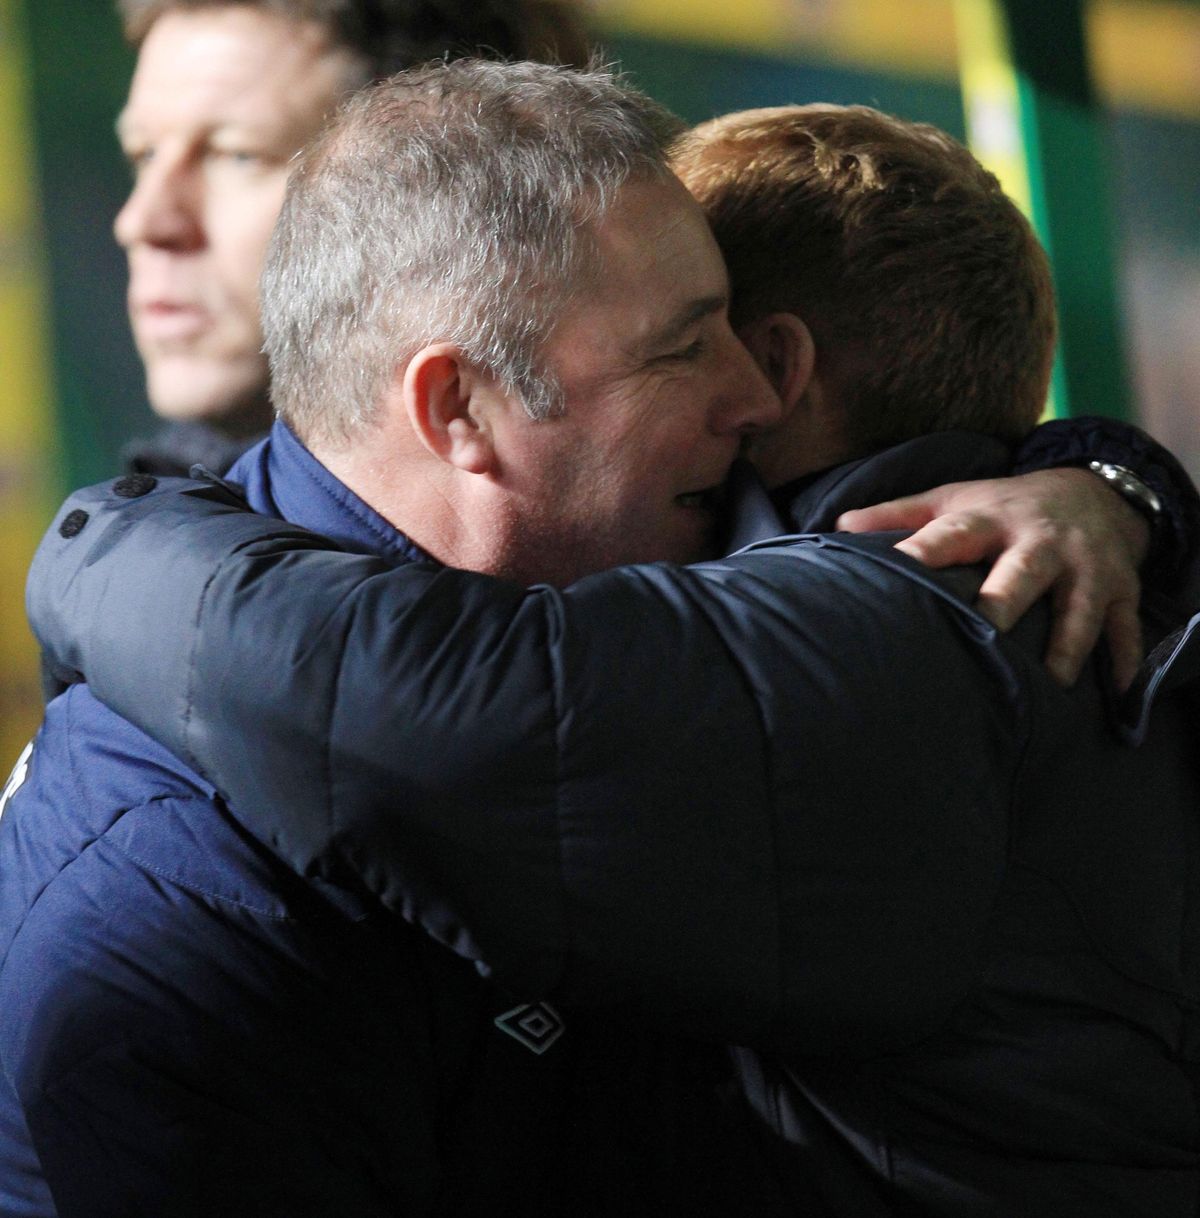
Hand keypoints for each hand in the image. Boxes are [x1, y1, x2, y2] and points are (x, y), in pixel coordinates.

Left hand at [836, 468, 1150, 689]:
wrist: (1098, 489)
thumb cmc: (1004, 505)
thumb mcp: (953, 499)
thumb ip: (897, 514)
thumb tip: (838, 525)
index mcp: (990, 520)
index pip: (950, 538)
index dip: (923, 555)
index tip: (897, 576)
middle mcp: (1040, 543)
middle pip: (1020, 577)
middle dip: (1002, 605)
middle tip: (982, 635)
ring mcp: (1086, 569)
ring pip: (1077, 612)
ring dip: (1065, 649)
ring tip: (1047, 686)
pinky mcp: (1121, 591)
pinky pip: (1124, 632)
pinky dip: (1122, 664)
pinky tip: (1113, 698)